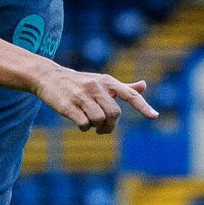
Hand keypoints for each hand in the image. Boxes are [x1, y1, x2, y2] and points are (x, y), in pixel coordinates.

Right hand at [34, 69, 154, 133]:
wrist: (49, 77)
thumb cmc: (80, 82)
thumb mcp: (102, 81)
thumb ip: (123, 87)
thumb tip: (143, 85)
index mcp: (107, 82)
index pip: (130, 94)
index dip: (143, 106)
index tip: (154, 116)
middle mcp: (96, 87)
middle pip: (114, 114)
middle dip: (110, 125)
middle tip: (103, 128)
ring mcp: (82, 96)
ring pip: (99, 120)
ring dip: (96, 127)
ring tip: (89, 122)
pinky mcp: (68, 106)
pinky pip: (84, 124)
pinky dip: (84, 128)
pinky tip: (80, 122)